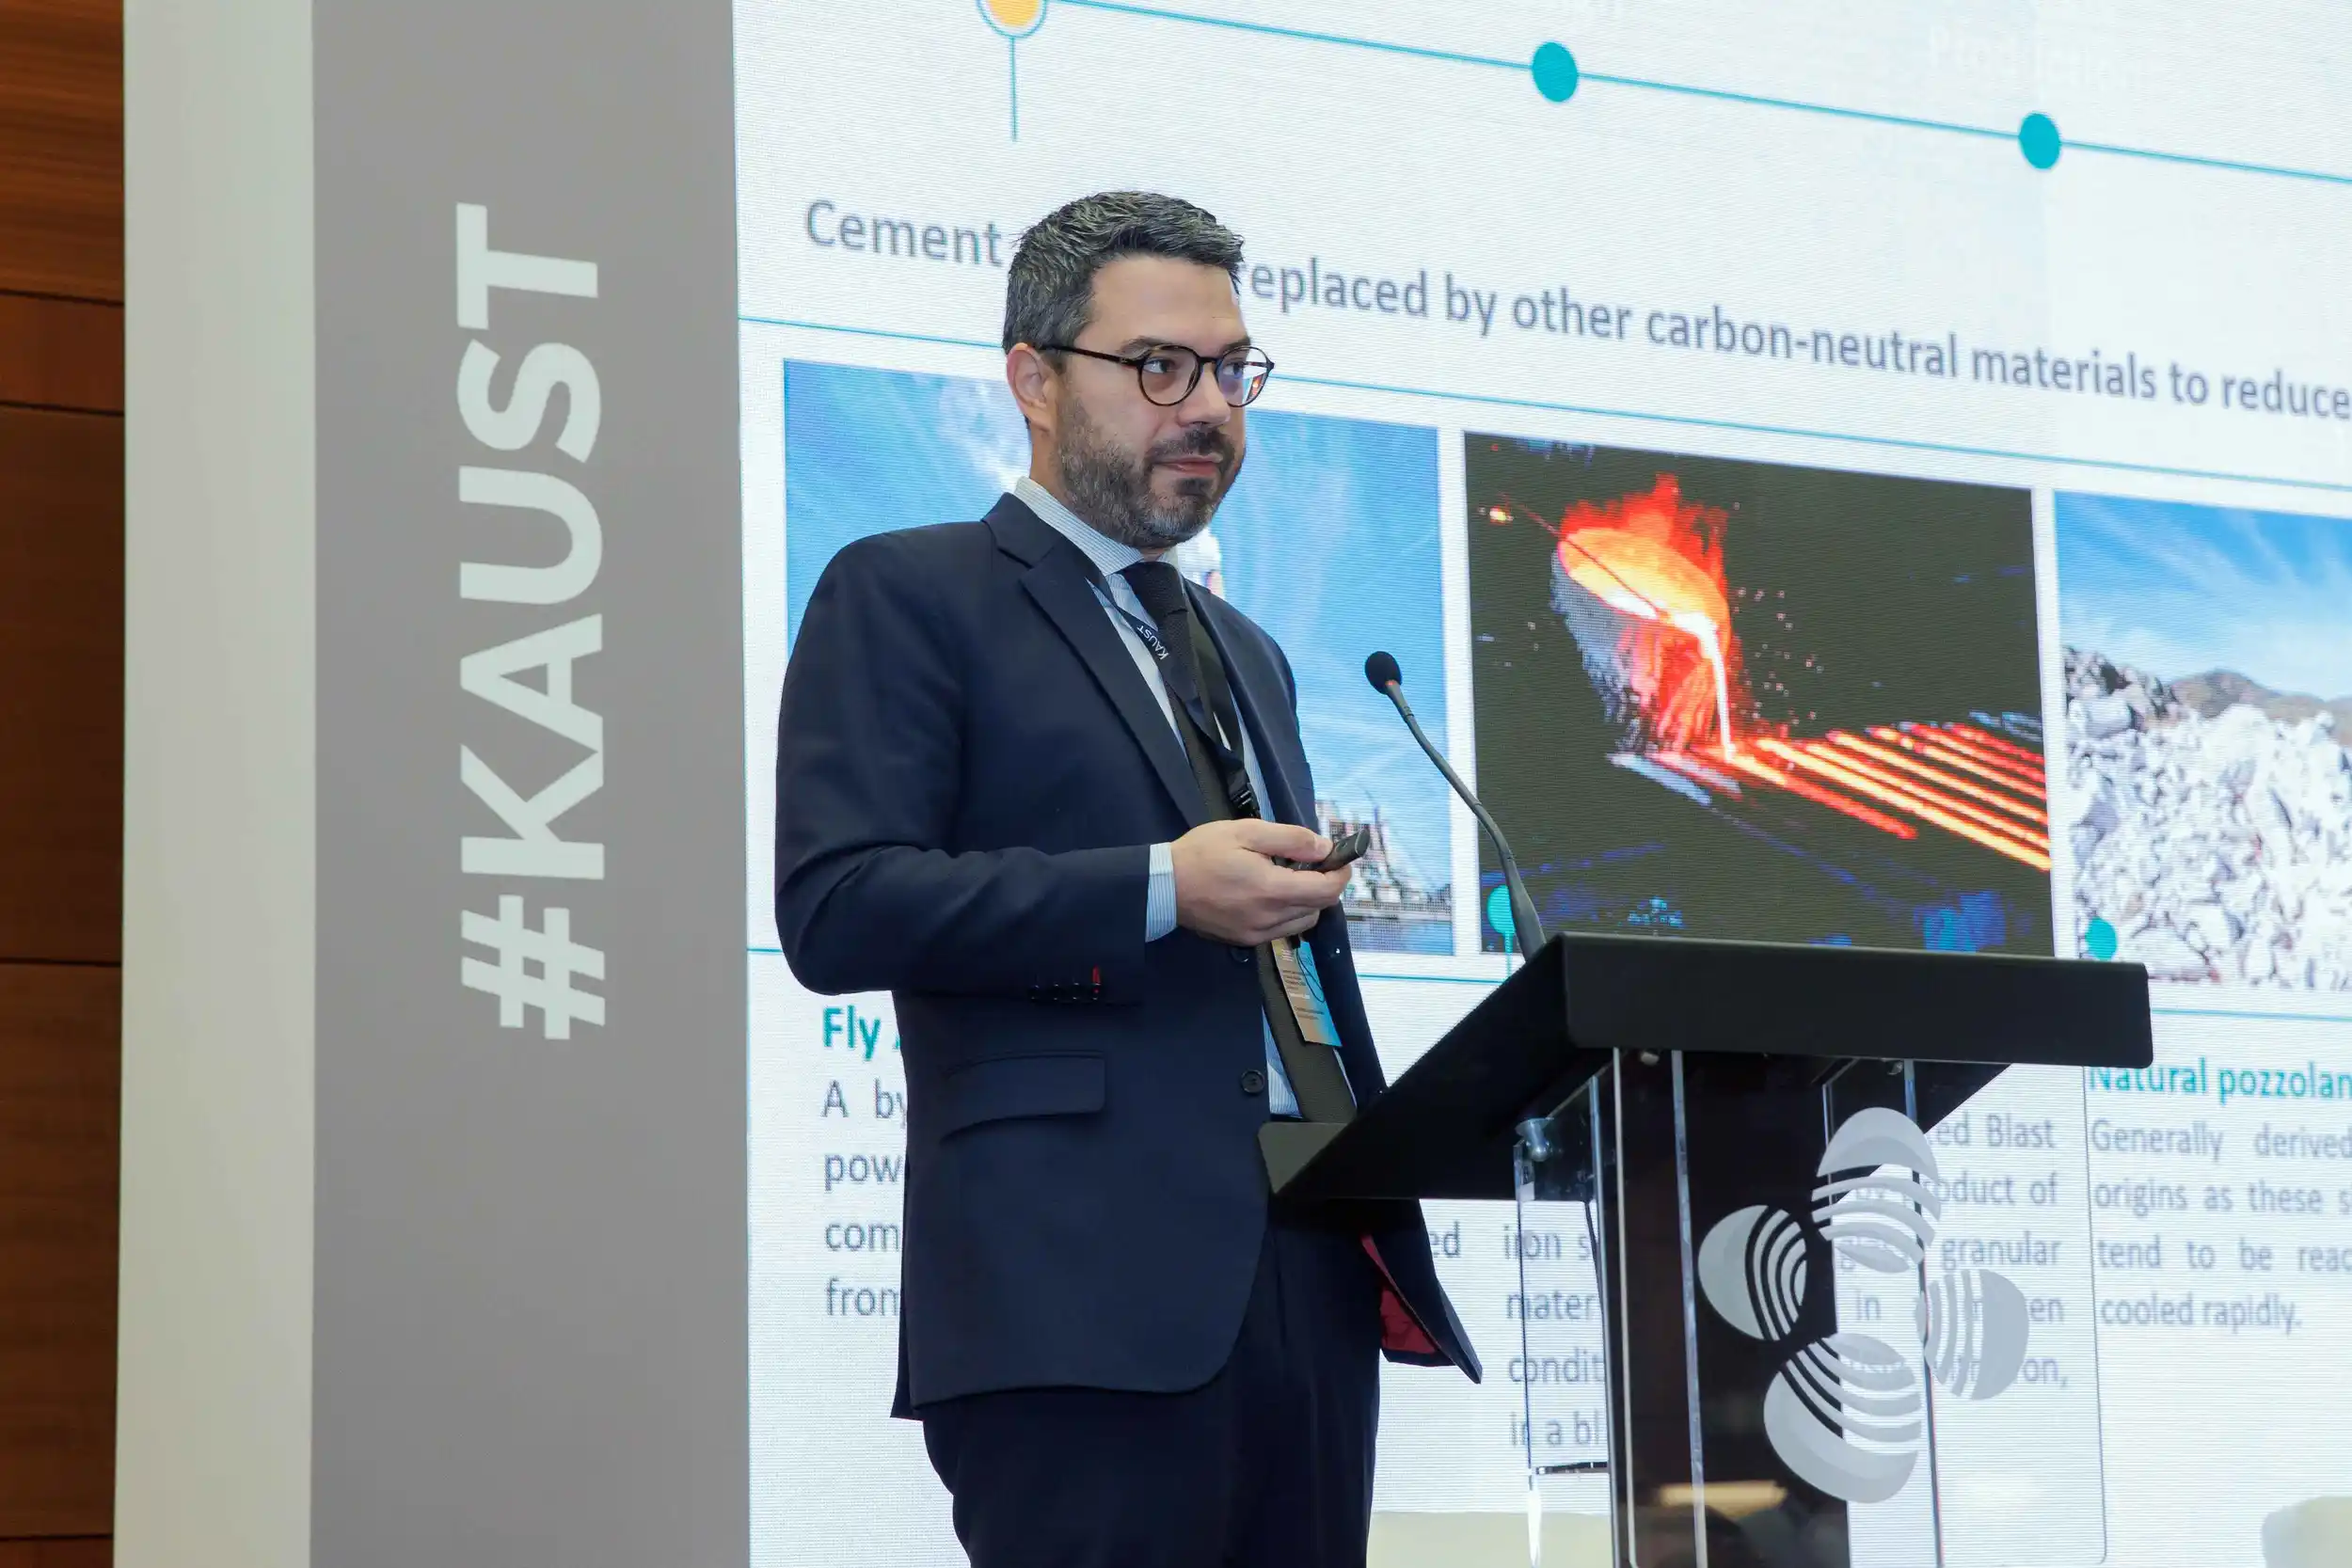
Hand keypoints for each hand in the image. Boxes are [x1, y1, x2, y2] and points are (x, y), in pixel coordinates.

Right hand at [1172, 819, 1351, 947]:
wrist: (1163, 886)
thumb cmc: (1203, 852)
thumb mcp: (1247, 832)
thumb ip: (1291, 839)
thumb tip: (1325, 848)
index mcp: (1272, 889)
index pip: (1326, 890)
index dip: (1341, 874)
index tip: (1340, 859)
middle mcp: (1269, 919)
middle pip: (1319, 908)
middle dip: (1324, 885)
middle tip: (1310, 863)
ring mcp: (1257, 934)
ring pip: (1302, 922)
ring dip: (1307, 901)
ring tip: (1289, 878)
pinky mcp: (1245, 941)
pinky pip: (1281, 930)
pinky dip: (1287, 913)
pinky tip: (1270, 895)